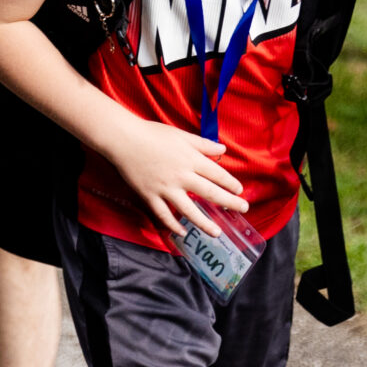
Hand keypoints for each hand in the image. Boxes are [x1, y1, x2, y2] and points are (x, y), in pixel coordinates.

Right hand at [100, 116, 245, 237]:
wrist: (123, 139)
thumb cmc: (153, 134)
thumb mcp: (182, 135)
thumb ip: (203, 144)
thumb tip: (223, 149)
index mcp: (191, 159)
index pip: (217, 174)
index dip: (231, 183)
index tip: (240, 190)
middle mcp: (182, 176)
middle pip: (210, 193)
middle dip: (229, 202)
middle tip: (243, 210)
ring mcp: (165, 188)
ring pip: (189, 210)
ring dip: (204, 223)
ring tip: (216, 233)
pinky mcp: (150, 196)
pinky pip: (163, 214)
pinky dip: (173, 225)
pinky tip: (182, 232)